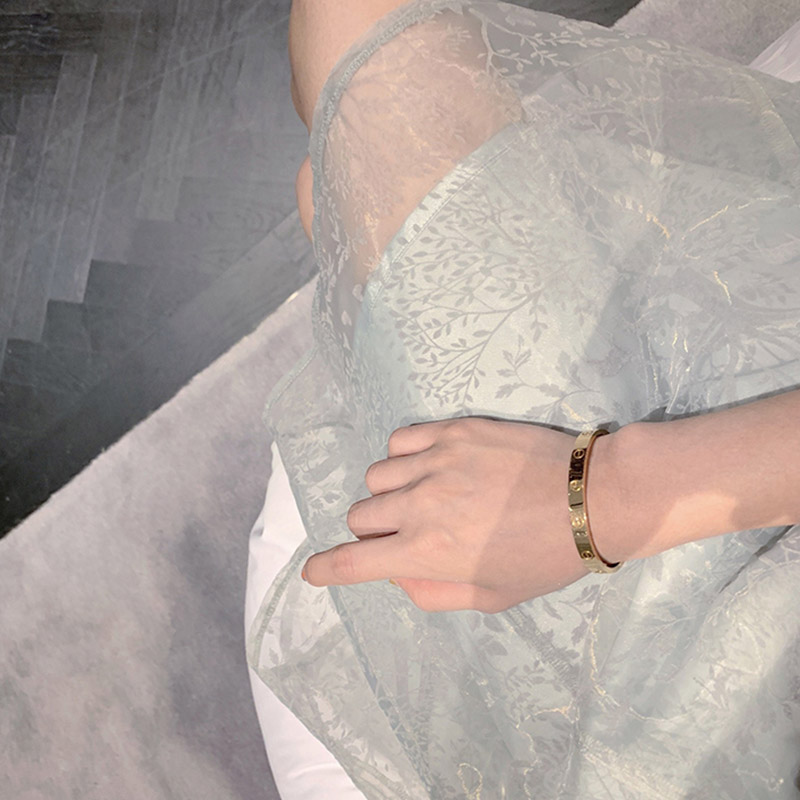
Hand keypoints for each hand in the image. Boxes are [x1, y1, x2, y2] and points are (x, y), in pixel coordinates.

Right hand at [301, 416, 608, 612]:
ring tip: (424, 494)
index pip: (353, 561)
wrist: (592, 498)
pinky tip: (430, 464)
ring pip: (376, 475)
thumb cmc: (545, 556)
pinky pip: (400, 440)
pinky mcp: (453, 430)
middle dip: (375, 531)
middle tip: (408, 531)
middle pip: (361, 514)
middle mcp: (420, 504)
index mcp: (427, 551)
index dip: (326, 569)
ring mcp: (435, 461)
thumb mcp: (492, 596)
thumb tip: (397, 573)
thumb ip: (433, 591)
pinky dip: (404, 457)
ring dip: (389, 492)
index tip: (313, 571)